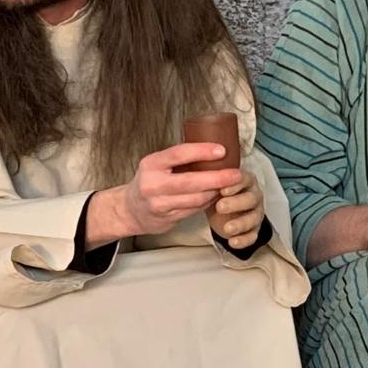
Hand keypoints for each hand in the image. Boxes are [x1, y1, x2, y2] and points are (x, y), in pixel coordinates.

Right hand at [102, 143, 244, 240]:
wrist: (130, 210)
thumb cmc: (150, 181)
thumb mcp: (157, 164)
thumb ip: (178, 159)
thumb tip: (214, 149)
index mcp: (151, 164)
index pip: (179, 154)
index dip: (202, 151)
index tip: (222, 150)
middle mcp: (152, 184)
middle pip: (190, 181)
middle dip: (217, 178)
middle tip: (236, 174)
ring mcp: (159, 204)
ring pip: (195, 199)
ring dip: (215, 192)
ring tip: (229, 185)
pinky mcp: (166, 219)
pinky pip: (194, 210)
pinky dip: (208, 202)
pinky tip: (216, 196)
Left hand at [210, 169, 265, 248]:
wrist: (219, 208)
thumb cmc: (218, 192)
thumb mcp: (213, 183)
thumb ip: (208, 177)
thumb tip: (191, 168)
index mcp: (245, 180)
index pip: (244, 179)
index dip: (235, 185)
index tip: (222, 190)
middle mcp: (254, 195)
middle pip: (251, 199)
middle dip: (236, 203)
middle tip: (220, 207)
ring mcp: (255, 213)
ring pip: (253, 218)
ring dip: (241, 224)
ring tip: (227, 228)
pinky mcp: (253, 229)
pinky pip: (252, 235)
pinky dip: (244, 240)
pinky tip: (232, 242)